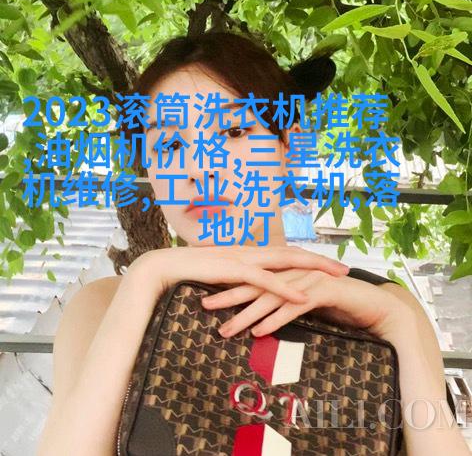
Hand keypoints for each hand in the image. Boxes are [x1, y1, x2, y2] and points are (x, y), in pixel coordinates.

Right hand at [129, 245, 349, 305]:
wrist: (165, 266)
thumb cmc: (191, 273)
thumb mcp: (219, 277)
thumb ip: (236, 282)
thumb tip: (248, 293)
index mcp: (249, 253)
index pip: (285, 253)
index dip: (308, 259)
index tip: (328, 266)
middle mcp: (250, 251)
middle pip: (293, 253)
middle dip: (321, 261)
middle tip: (346, 269)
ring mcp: (243, 258)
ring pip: (286, 261)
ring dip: (313, 269)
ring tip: (336, 277)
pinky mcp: (233, 270)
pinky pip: (264, 279)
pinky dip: (285, 287)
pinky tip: (302, 296)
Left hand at [202, 269, 409, 343]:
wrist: (372, 303)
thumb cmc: (337, 304)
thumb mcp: (305, 302)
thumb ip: (284, 302)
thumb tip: (261, 315)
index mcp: (288, 271)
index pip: (253, 278)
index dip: (229, 285)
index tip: (207, 295)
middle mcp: (295, 272)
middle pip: (256, 283)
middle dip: (229, 296)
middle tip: (204, 306)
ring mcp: (308, 279)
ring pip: (272, 296)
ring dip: (247, 313)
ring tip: (227, 329)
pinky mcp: (323, 291)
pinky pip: (295, 306)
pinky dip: (276, 318)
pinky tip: (260, 331)